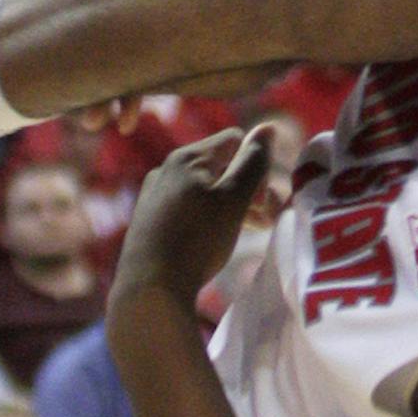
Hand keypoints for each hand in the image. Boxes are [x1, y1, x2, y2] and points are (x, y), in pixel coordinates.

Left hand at [115, 129, 272, 307]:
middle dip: (247, 188)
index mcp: (187, 157)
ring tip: (245, 232)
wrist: (149, 290)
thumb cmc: (197, 240)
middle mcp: (166, 169)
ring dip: (230, 205)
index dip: (256, 165)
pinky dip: (207, 218)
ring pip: (204, 190)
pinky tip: (213, 242)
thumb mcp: (234, 199)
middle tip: (265, 221)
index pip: (235, 139)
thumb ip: (253, 162)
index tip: (263, 200)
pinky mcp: (148, 222)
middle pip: (220, 165)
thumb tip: (268, 127)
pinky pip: (187, 208)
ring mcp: (154, 196)